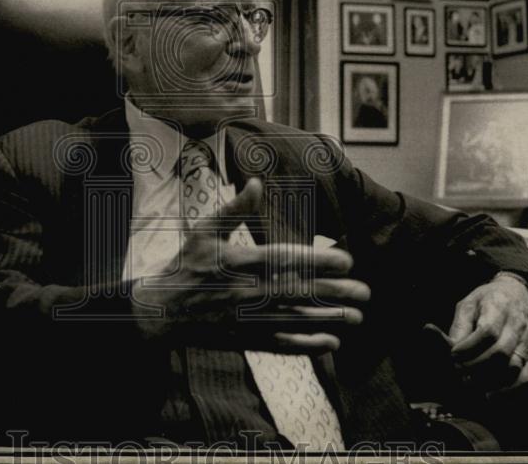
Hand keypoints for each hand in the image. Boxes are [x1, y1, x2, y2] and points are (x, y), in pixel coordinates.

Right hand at [130, 177, 370, 353]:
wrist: (162, 310)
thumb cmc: (187, 264)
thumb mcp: (205, 230)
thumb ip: (235, 208)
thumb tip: (257, 182)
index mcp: (240, 261)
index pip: (286, 260)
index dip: (318, 261)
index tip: (346, 260)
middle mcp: (246, 291)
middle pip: (298, 292)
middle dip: (335, 292)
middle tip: (365, 290)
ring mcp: (246, 318)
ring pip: (295, 320)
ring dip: (329, 319)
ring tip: (358, 316)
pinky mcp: (245, 338)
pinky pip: (281, 343)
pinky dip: (307, 345)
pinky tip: (332, 342)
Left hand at [448, 273, 527, 391]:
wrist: (517, 296)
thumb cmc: (486, 301)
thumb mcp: (468, 304)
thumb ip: (459, 326)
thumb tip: (449, 348)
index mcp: (499, 307)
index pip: (488, 331)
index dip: (469, 347)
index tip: (453, 355)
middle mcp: (516, 326)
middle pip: (500, 352)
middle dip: (476, 366)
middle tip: (458, 371)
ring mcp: (526, 342)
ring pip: (513, 367)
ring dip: (489, 380)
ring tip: (470, 382)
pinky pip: (524, 378)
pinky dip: (508, 391)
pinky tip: (490, 395)